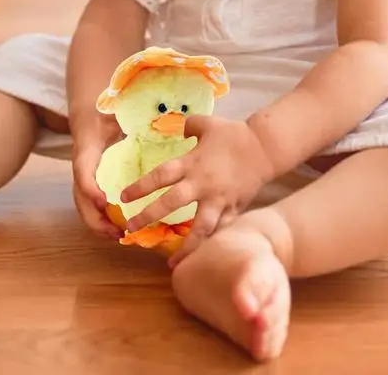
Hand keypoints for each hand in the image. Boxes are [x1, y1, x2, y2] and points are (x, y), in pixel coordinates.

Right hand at [71, 114, 123, 240]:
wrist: (87, 114)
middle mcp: (82, 167)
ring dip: (98, 224)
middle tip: (117, 231)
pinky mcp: (90, 184)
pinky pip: (91, 206)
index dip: (91, 189)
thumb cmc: (103, 113)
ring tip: (119, 236)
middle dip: (95, 218)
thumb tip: (152, 118)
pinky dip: (102, 220)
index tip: (105, 202)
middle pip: (80, 198)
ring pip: (84, 206)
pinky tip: (119, 228)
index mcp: (86, 148)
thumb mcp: (113, 111)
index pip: (82, 171)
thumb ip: (126, 116)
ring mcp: (83, 178)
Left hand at [120, 116, 274, 266]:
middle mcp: (202, 184)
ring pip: (200, 228)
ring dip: (186, 247)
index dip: (141, 187)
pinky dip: (212, 244)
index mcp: (193, 163)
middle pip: (172, 203)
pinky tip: (203, 258)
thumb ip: (190, 125)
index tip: (123, 198)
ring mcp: (219, 200)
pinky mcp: (234, 209)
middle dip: (149, 217)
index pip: (161, 176)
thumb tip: (178, 126)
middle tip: (131, 229)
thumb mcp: (208, 123)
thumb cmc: (234, 134)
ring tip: (173, 264)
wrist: (265, 148)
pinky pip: (221, 230)